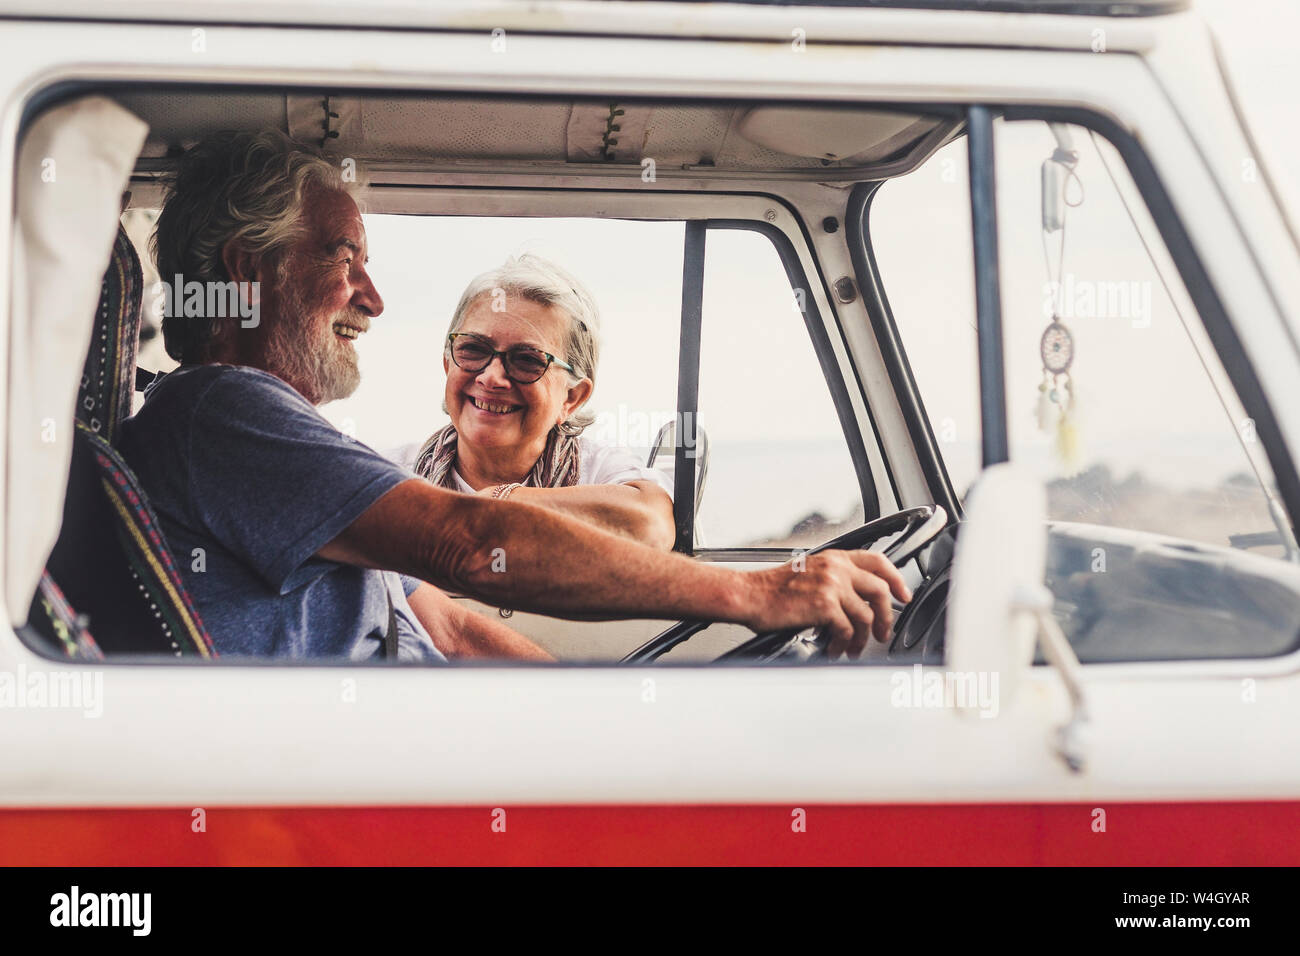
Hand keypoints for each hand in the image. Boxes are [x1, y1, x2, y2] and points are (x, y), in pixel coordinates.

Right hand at [742, 550, 910, 659]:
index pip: (878, 561)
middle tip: (881, 633)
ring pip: (865, 615)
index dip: (896, 579)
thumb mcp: (809, 572)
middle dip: (885, 617)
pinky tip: (834, 648)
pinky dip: (843, 644)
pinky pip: (846, 630)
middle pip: (879, 590)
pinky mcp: (824, 605)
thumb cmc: (772, 589)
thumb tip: (855, 601)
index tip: (902, 595)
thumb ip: (834, 579)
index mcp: (834, 558)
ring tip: (851, 648)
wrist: (750, 595)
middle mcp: (836, 568)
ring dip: (861, 638)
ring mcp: (832, 585)